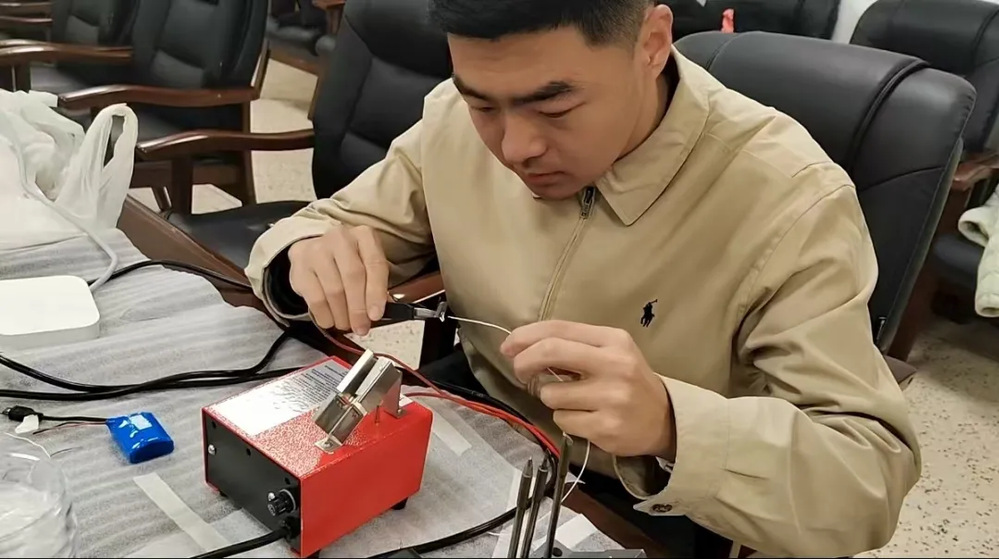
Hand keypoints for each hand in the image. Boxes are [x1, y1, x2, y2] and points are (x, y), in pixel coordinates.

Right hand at [287, 225, 388, 335]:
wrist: (315, 249)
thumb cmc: (348, 261)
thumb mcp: (367, 266)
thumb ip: (375, 286)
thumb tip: (376, 313)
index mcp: (364, 235)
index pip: (374, 264)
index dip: (376, 292)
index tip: (376, 315)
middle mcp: (340, 237)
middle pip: (353, 277)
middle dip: (358, 308)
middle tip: (361, 327)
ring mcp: (317, 249)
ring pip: (333, 290)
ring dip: (342, 314)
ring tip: (346, 325)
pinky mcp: (299, 264)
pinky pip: (314, 297)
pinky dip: (324, 315)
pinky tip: (330, 321)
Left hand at [500, 321, 675, 459]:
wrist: (664, 419)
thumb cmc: (628, 380)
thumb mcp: (610, 351)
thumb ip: (573, 345)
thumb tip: (521, 347)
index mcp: (613, 340)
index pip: (558, 329)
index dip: (526, 335)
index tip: (509, 346)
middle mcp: (614, 365)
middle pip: (550, 352)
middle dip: (525, 361)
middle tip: (520, 371)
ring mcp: (611, 398)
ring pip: (551, 394)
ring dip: (551, 398)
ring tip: (574, 401)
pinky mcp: (605, 428)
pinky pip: (562, 420)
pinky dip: (566, 419)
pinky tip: (586, 418)